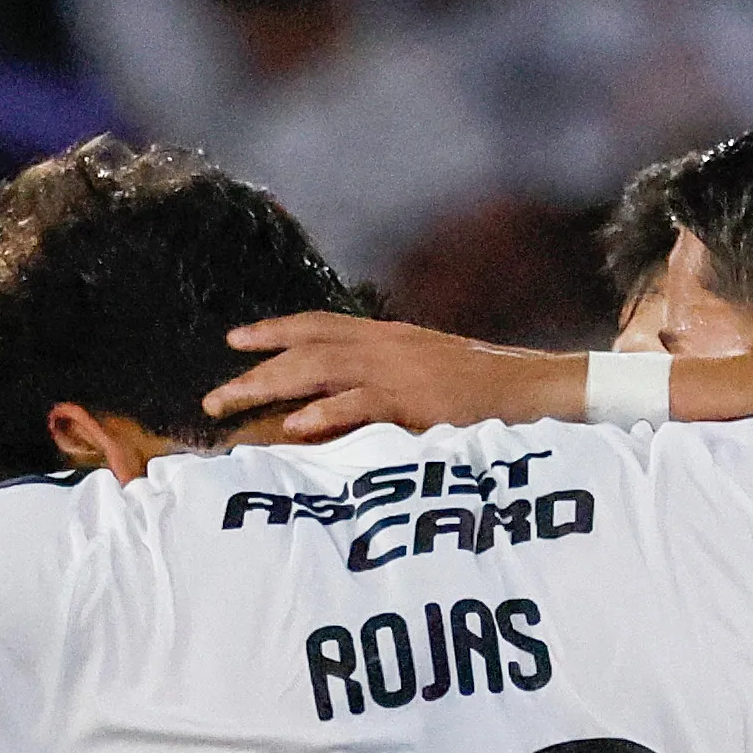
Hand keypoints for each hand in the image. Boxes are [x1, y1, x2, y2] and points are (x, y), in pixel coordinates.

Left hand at [206, 313, 579, 440]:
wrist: (539, 391)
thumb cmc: (487, 395)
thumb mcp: (429, 379)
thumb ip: (386, 383)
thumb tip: (345, 402)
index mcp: (391, 337)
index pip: (320, 325)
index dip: (274, 331)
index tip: (233, 342)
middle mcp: (389, 345)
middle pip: (307, 348)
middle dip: (255, 371)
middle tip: (212, 398)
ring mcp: (403, 370)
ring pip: (321, 370)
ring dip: (271, 387)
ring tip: (231, 405)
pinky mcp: (421, 401)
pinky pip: (365, 404)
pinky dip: (327, 414)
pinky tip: (295, 428)